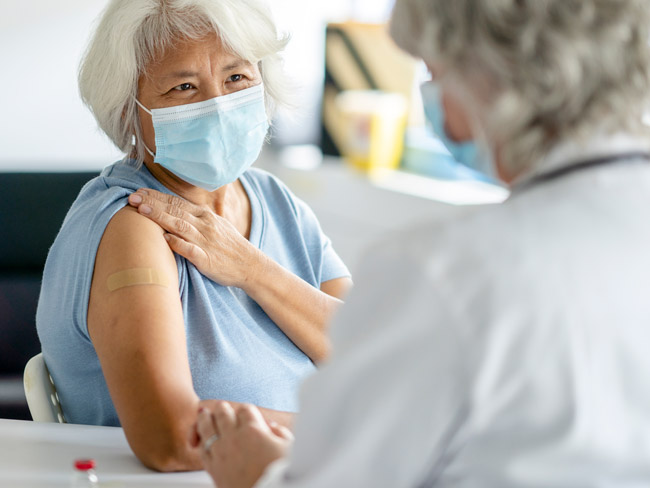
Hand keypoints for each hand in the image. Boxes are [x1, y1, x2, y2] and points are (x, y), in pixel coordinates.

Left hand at [127, 188, 260, 287]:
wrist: (250, 265)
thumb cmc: (230, 247)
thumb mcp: (216, 225)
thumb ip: (196, 218)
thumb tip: (175, 211)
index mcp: (205, 216)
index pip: (177, 202)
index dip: (156, 197)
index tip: (139, 192)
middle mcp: (204, 225)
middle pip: (174, 210)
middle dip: (152, 203)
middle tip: (132, 197)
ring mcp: (205, 241)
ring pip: (179, 226)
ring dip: (160, 217)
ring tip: (141, 211)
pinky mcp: (207, 259)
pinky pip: (190, 250)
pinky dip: (177, 243)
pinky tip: (164, 238)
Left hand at [192, 402, 292, 487]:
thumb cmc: (281, 475)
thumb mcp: (290, 449)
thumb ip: (280, 433)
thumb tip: (271, 426)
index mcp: (253, 430)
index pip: (244, 409)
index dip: (246, 410)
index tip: (247, 413)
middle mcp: (234, 438)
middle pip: (222, 413)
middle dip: (223, 409)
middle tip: (222, 408)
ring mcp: (221, 452)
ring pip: (206, 427)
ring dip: (205, 419)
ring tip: (203, 414)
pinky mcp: (213, 469)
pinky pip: (201, 449)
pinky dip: (199, 441)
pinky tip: (199, 441)